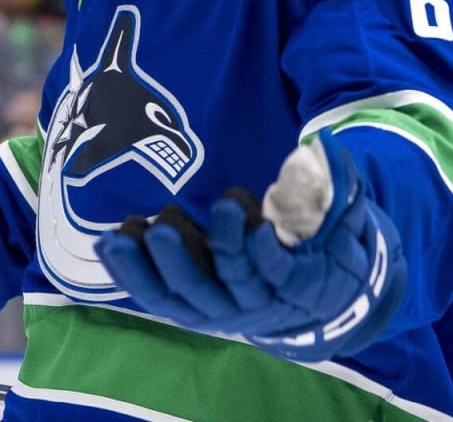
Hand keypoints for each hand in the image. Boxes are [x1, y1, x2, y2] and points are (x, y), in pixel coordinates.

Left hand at [96, 130, 406, 361]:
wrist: (313, 305)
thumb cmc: (326, 252)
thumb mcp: (343, 225)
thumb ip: (337, 188)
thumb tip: (324, 142)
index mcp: (290, 289)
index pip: (270, 274)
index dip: (257, 251)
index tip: (242, 212)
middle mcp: (248, 308)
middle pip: (212, 291)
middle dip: (186, 258)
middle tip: (166, 224)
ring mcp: (216, 311)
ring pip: (175, 298)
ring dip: (146, 268)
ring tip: (122, 235)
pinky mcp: (190, 307)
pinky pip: (155, 296)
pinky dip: (130, 274)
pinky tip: (108, 244)